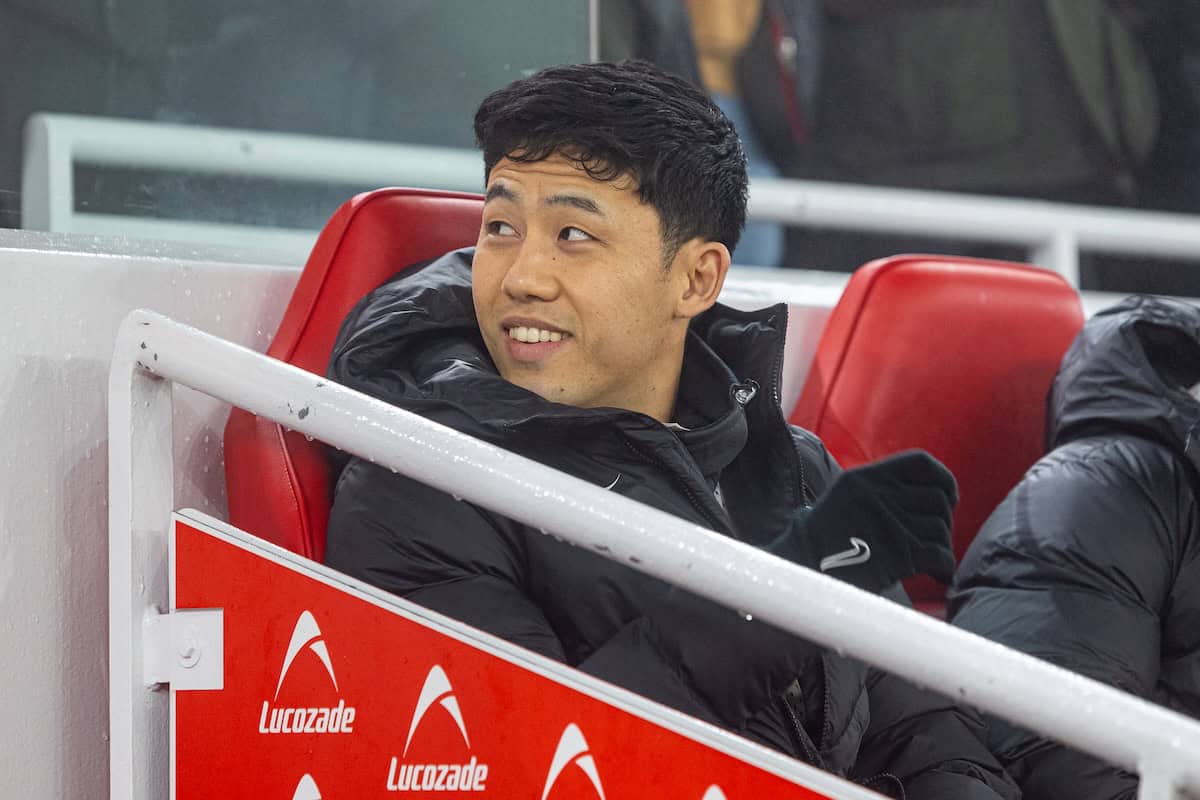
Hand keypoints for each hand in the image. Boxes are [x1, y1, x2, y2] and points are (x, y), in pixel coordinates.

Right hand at [772, 450, 956, 591]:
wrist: (802, 570)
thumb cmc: (822, 542)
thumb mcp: (844, 499)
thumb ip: (878, 491)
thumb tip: (924, 496)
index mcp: (865, 477)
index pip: (921, 463)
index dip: (943, 479)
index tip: (948, 498)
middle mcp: (879, 495)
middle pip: (937, 500)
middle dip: (943, 521)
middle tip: (934, 538)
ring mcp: (889, 523)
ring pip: (940, 529)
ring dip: (941, 547)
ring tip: (932, 560)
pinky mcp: (899, 553)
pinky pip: (940, 555)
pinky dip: (944, 567)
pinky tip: (938, 575)